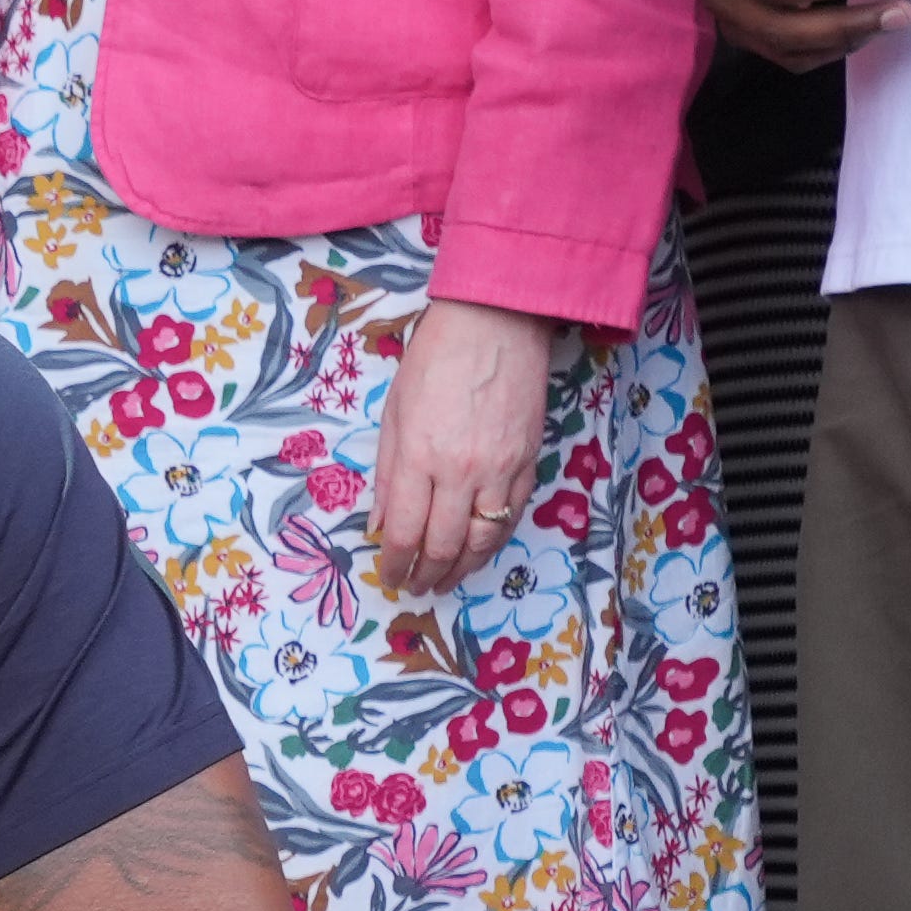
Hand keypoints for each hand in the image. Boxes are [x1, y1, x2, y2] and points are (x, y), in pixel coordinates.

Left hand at [364, 295, 555, 594]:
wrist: (497, 322)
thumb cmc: (434, 360)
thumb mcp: (394, 415)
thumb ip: (388, 476)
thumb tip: (380, 526)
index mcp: (419, 458)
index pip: (405, 533)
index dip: (395, 564)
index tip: (389, 576)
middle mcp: (461, 471)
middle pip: (443, 545)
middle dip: (427, 574)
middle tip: (416, 587)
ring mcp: (501, 468)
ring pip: (483, 539)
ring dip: (462, 568)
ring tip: (446, 580)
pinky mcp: (529, 460)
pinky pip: (512, 515)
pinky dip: (494, 539)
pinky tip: (479, 549)